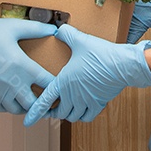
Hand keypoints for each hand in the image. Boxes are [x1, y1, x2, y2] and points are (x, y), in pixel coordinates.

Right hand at [0, 18, 55, 114]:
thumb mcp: (13, 27)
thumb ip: (35, 28)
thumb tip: (52, 29)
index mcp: (23, 67)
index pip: (48, 83)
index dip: (58, 86)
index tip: (63, 85)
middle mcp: (14, 83)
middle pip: (36, 103)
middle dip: (45, 102)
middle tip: (50, 99)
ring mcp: (1, 92)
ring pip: (20, 109)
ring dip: (28, 106)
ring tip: (33, 100)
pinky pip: (4, 109)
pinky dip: (11, 107)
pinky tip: (14, 99)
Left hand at [23, 24, 150, 125]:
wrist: (122, 65)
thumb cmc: (101, 54)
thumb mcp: (81, 41)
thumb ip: (66, 34)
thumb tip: (57, 29)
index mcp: (64, 82)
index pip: (45, 100)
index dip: (35, 111)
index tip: (27, 121)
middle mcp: (73, 95)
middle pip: (58, 112)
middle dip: (53, 111)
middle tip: (51, 107)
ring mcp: (86, 101)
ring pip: (72, 116)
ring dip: (67, 114)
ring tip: (65, 107)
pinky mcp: (99, 103)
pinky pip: (87, 117)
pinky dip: (82, 116)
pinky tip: (82, 108)